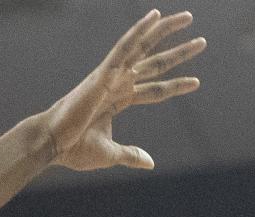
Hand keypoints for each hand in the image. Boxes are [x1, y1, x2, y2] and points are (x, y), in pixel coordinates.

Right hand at [36, 9, 204, 172]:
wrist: (52, 144)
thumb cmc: (73, 149)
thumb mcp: (110, 153)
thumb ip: (131, 154)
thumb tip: (150, 163)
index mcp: (118, 99)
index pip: (154, 89)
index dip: (175, 85)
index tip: (196, 82)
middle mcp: (117, 83)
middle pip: (154, 63)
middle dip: (179, 53)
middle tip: (202, 42)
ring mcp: (111, 76)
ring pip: (144, 48)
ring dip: (166, 31)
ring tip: (189, 17)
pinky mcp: (104, 73)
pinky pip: (125, 47)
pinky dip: (139, 30)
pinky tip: (155, 16)